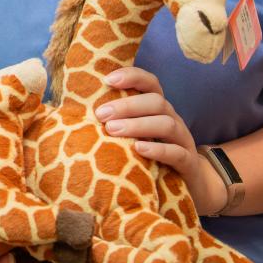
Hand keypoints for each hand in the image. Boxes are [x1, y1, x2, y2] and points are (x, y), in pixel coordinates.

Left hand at [94, 68, 227, 216]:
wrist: (191, 187)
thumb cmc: (151, 157)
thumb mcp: (134, 136)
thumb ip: (114, 123)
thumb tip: (71, 115)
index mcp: (158, 109)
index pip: (150, 83)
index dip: (132, 76)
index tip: (107, 80)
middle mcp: (172, 119)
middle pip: (156, 101)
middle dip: (127, 105)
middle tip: (101, 114)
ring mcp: (183, 140)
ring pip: (167, 123)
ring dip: (138, 124)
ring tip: (113, 130)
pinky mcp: (188, 163)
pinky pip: (177, 152)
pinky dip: (158, 148)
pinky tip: (139, 149)